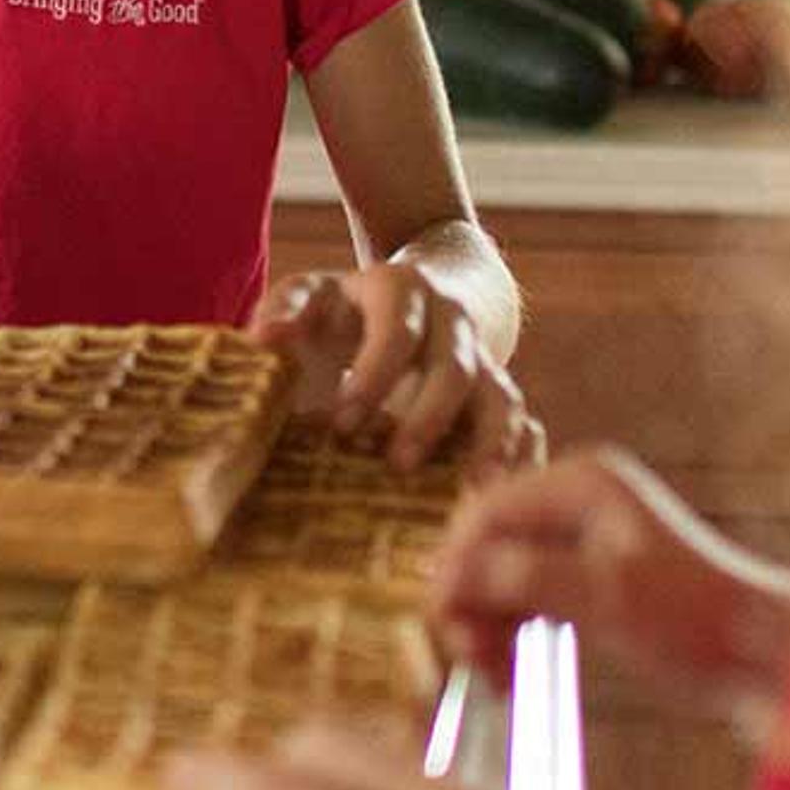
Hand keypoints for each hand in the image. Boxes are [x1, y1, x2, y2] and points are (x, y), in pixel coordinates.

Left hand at [250, 262, 540, 473]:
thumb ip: (284, 312)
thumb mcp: (309, 295)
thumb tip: (266, 341)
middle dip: (428, 418)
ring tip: (474, 492)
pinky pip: (524, 426)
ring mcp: (483, 359)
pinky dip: (520, 461)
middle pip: (454, 367)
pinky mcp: (497, 397)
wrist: (411, 301)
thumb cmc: (342, 311)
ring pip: (502, 397)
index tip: (341, 424)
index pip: (397, 330)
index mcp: (401, 290)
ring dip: (490, 444)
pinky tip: (501, 499)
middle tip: (397, 466)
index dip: (373, 376)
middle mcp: (452, 321)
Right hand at [432, 449, 789, 718]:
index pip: (485, 511)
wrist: (767, 657)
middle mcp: (577, 497)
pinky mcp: (591, 573)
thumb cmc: (696, 621)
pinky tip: (508, 671)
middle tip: (472, 661)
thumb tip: (451, 572)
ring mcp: (584, 535)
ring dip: (488, 622)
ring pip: (502, 572)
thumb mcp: (604, 597)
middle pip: (488, 542)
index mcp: (580, 482)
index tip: (441, 624)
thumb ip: (523, 577)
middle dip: (471, 601)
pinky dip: (513, 629)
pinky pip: (527, 594)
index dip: (454, 566)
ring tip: (492, 676)